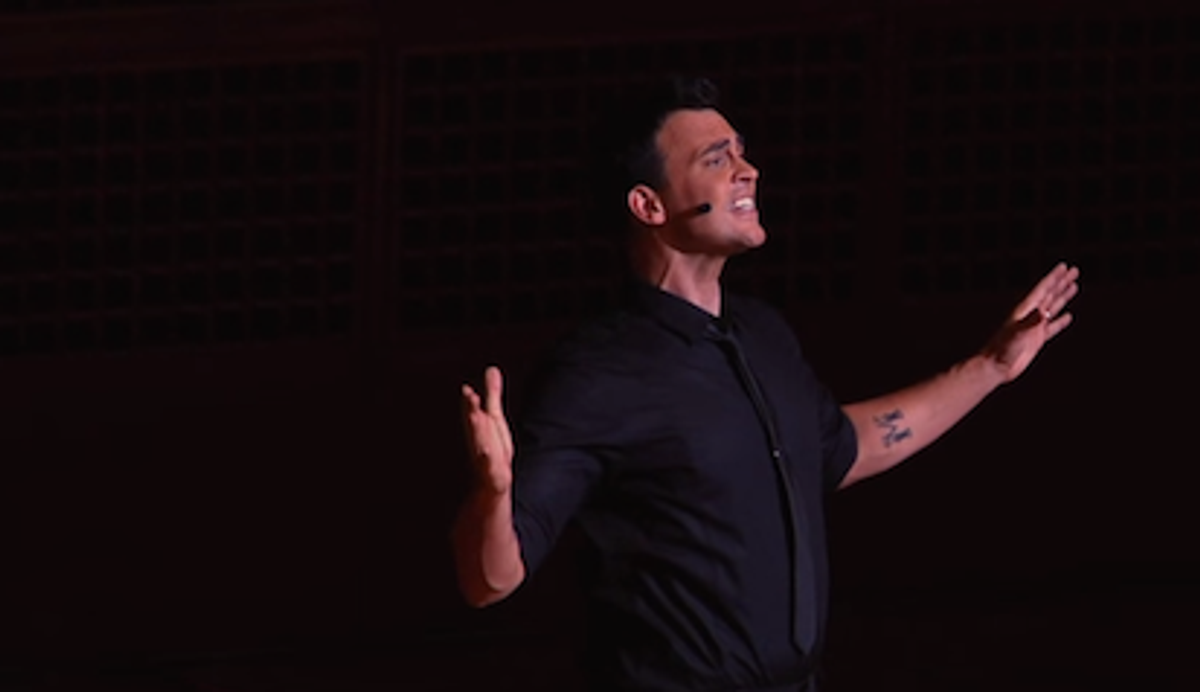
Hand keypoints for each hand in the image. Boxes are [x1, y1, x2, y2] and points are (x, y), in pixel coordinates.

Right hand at [461, 366, 513, 494]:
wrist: (491, 483)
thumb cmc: (493, 447)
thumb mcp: (494, 418)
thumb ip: (492, 394)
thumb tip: (492, 368)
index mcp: (480, 427)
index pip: (473, 412)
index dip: (470, 402)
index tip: (466, 389)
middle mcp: (479, 442)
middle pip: (474, 425)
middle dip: (471, 411)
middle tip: (469, 396)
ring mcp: (484, 459)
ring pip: (479, 443)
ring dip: (476, 431)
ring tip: (474, 417)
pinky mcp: (493, 474)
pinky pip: (489, 468)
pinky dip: (486, 461)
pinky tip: (486, 454)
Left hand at [982, 262, 1079, 382]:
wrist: (994, 367)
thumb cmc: (1001, 350)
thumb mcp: (1017, 334)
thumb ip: (1031, 322)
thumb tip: (1044, 312)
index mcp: (1025, 311)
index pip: (1043, 289)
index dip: (1054, 277)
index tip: (1065, 266)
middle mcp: (1030, 316)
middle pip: (1049, 294)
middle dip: (1061, 282)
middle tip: (1074, 270)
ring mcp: (1033, 327)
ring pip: (1052, 307)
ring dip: (1063, 296)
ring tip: (1073, 286)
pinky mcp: (1036, 340)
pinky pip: (1052, 328)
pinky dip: (1061, 321)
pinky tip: (1068, 316)